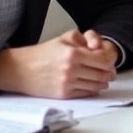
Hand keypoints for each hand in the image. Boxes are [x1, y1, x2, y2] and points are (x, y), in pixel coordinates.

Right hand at [0, 29, 118, 97]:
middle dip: (109, 73)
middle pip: (102, 74)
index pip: (103, 60)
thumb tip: (99, 47)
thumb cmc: (44, 53)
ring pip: (96, 86)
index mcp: (73, 54)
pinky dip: (93, 90)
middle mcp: (71, 70)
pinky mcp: (64, 94)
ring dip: (103, 82)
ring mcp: (67, 84)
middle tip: (110, 71)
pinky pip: (86, 93)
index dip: (109, 60)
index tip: (109, 60)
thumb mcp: (65, 37)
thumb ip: (86, 39)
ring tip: (103, 78)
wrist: (22, 69)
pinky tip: (93, 85)